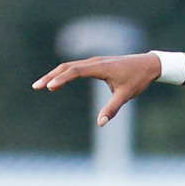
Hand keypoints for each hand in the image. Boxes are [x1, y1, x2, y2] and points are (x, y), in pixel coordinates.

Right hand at [32, 52, 160, 125]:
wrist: (148, 64)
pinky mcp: (96, 64)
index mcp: (100, 67)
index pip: (75, 71)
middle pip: (67, 67)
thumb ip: (112, 109)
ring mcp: (94, 61)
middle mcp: (94, 62)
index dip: (61, 79)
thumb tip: (101, 124)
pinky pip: (75, 67)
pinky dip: (64, 73)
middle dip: (51, 76)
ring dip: (55, 74)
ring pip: (69, 66)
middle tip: (36, 87)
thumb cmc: (138, 79)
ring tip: (42, 85)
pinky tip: (57, 81)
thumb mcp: (126, 95)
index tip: (50, 87)